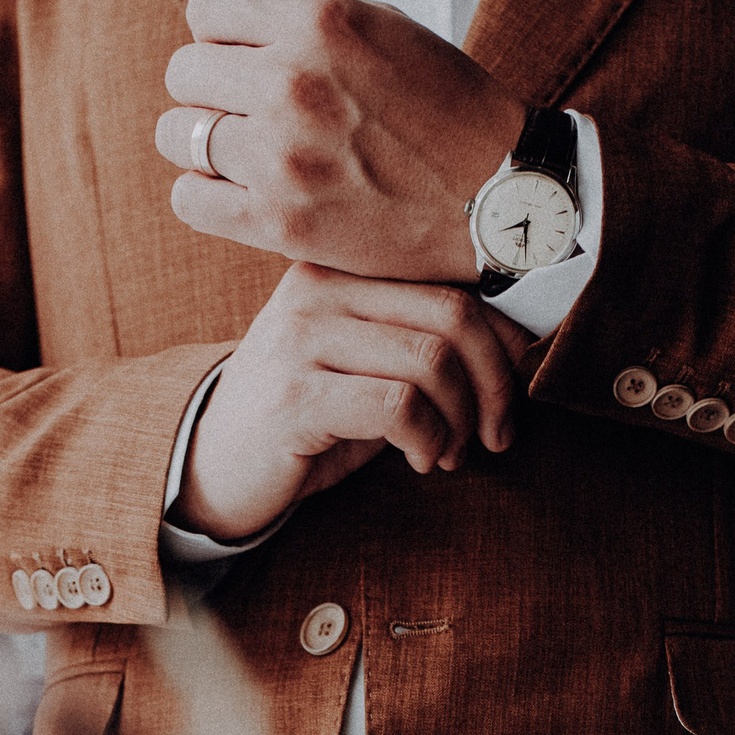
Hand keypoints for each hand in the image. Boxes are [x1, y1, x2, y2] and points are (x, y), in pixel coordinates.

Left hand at [154, 0, 525, 282]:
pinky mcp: (278, 223)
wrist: (496, 194)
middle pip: (184, 72)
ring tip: (246, 148)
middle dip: (209, 85)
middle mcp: (293, 84)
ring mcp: (281, 157)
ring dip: (203, 140)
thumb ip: (286, 4)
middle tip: (248, 106)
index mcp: (320, 23)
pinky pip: (188, 198)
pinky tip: (240, 188)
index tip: (243, 54)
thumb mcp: (374, 27)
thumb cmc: (443, 106)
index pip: (206, 6)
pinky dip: (204, 193)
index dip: (219, 30)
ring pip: (177, 135)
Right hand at [175, 263, 533, 540]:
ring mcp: (301, 338)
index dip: (503, 337)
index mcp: (340, 268)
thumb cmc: (306, 418)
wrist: (215, 466)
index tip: (511, 389)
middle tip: (495, 432)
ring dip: (459, 420)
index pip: (450, 281)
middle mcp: (317, 289)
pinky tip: (419, 459)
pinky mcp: (295, 395)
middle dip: (493, 384)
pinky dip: (428, 440)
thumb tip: (518, 338)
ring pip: (430, 361)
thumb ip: (420, 339)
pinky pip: (398, 407)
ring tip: (449, 452)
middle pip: (451, 315)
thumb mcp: (365, 365)